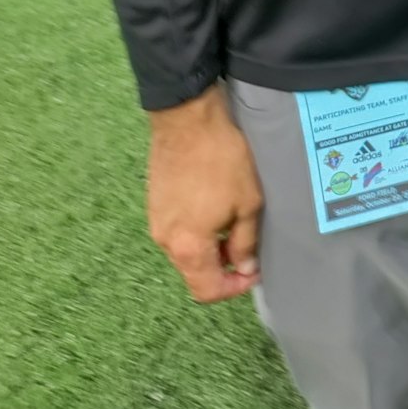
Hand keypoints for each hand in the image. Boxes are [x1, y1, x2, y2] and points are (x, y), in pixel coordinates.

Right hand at [147, 82, 263, 303]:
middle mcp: (165, 241)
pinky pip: (176, 229)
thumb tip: (245, 268)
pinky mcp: (154, 202)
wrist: (188, 119)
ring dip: (209, 247)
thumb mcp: (247, 203)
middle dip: (222, 267)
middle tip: (246, 247)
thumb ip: (245, 242)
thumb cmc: (222, 160)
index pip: (207, 289)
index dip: (234, 288)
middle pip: (194, 271)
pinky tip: (213, 207)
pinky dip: (195, 230)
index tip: (253, 272)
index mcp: (187, 247)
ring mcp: (155, 221)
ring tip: (231, 224)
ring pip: (185, 250)